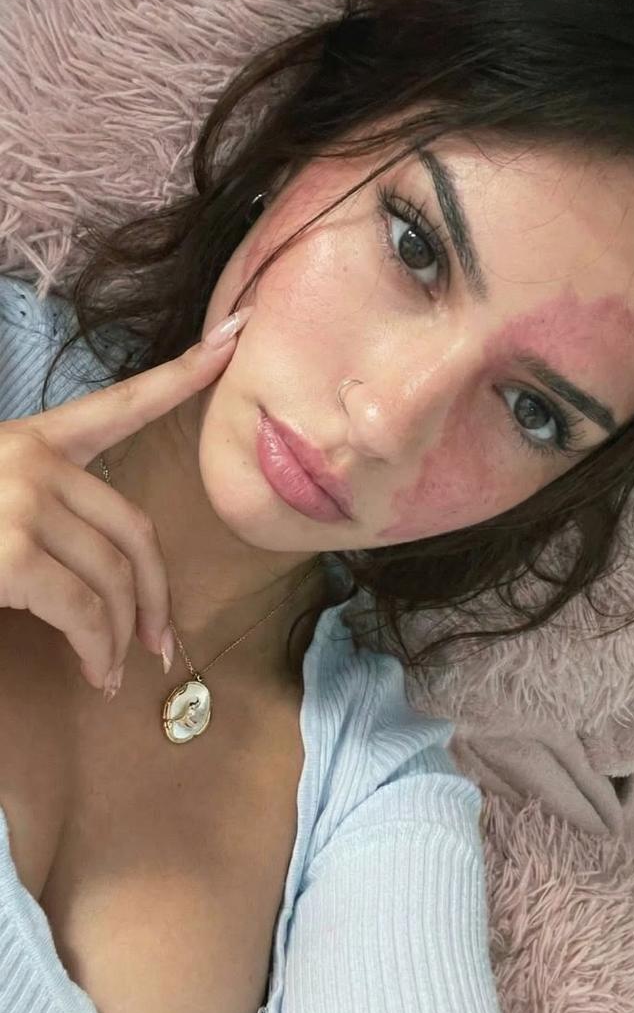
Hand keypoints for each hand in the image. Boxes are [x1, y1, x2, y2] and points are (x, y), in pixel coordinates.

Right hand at [0, 307, 251, 690]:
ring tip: (113, 672)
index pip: (120, 404)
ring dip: (123, 637)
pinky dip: (98, 651)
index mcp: (32, 440)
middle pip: (135, 528)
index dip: (181, 375)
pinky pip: (86, 611)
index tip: (232, 339)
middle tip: (163, 643)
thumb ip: (44, 512)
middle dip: (158, 592)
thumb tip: (106, 581)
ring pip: (115, 577)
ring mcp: (25, 502)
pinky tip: (96, 674)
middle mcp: (35, 461)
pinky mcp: (14, 552)